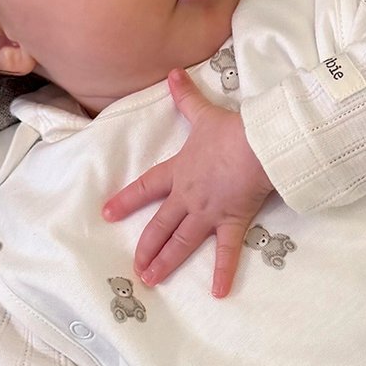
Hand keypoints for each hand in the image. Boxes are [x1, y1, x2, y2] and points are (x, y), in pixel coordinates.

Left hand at [100, 69, 274, 297]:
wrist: (258, 145)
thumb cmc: (231, 130)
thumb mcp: (205, 114)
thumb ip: (186, 97)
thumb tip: (174, 72)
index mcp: (179, 171)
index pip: (146, 187)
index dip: (126, 200)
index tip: (107, 212)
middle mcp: (188, 197)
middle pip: (160, 226)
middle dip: (146, 246)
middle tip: (135, 267)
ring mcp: (208, 213)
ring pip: (181, 242)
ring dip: (166, 262)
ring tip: (151, 280)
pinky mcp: (232, 222)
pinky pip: (225, 251)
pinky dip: (222, 273)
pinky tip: (217, 293)